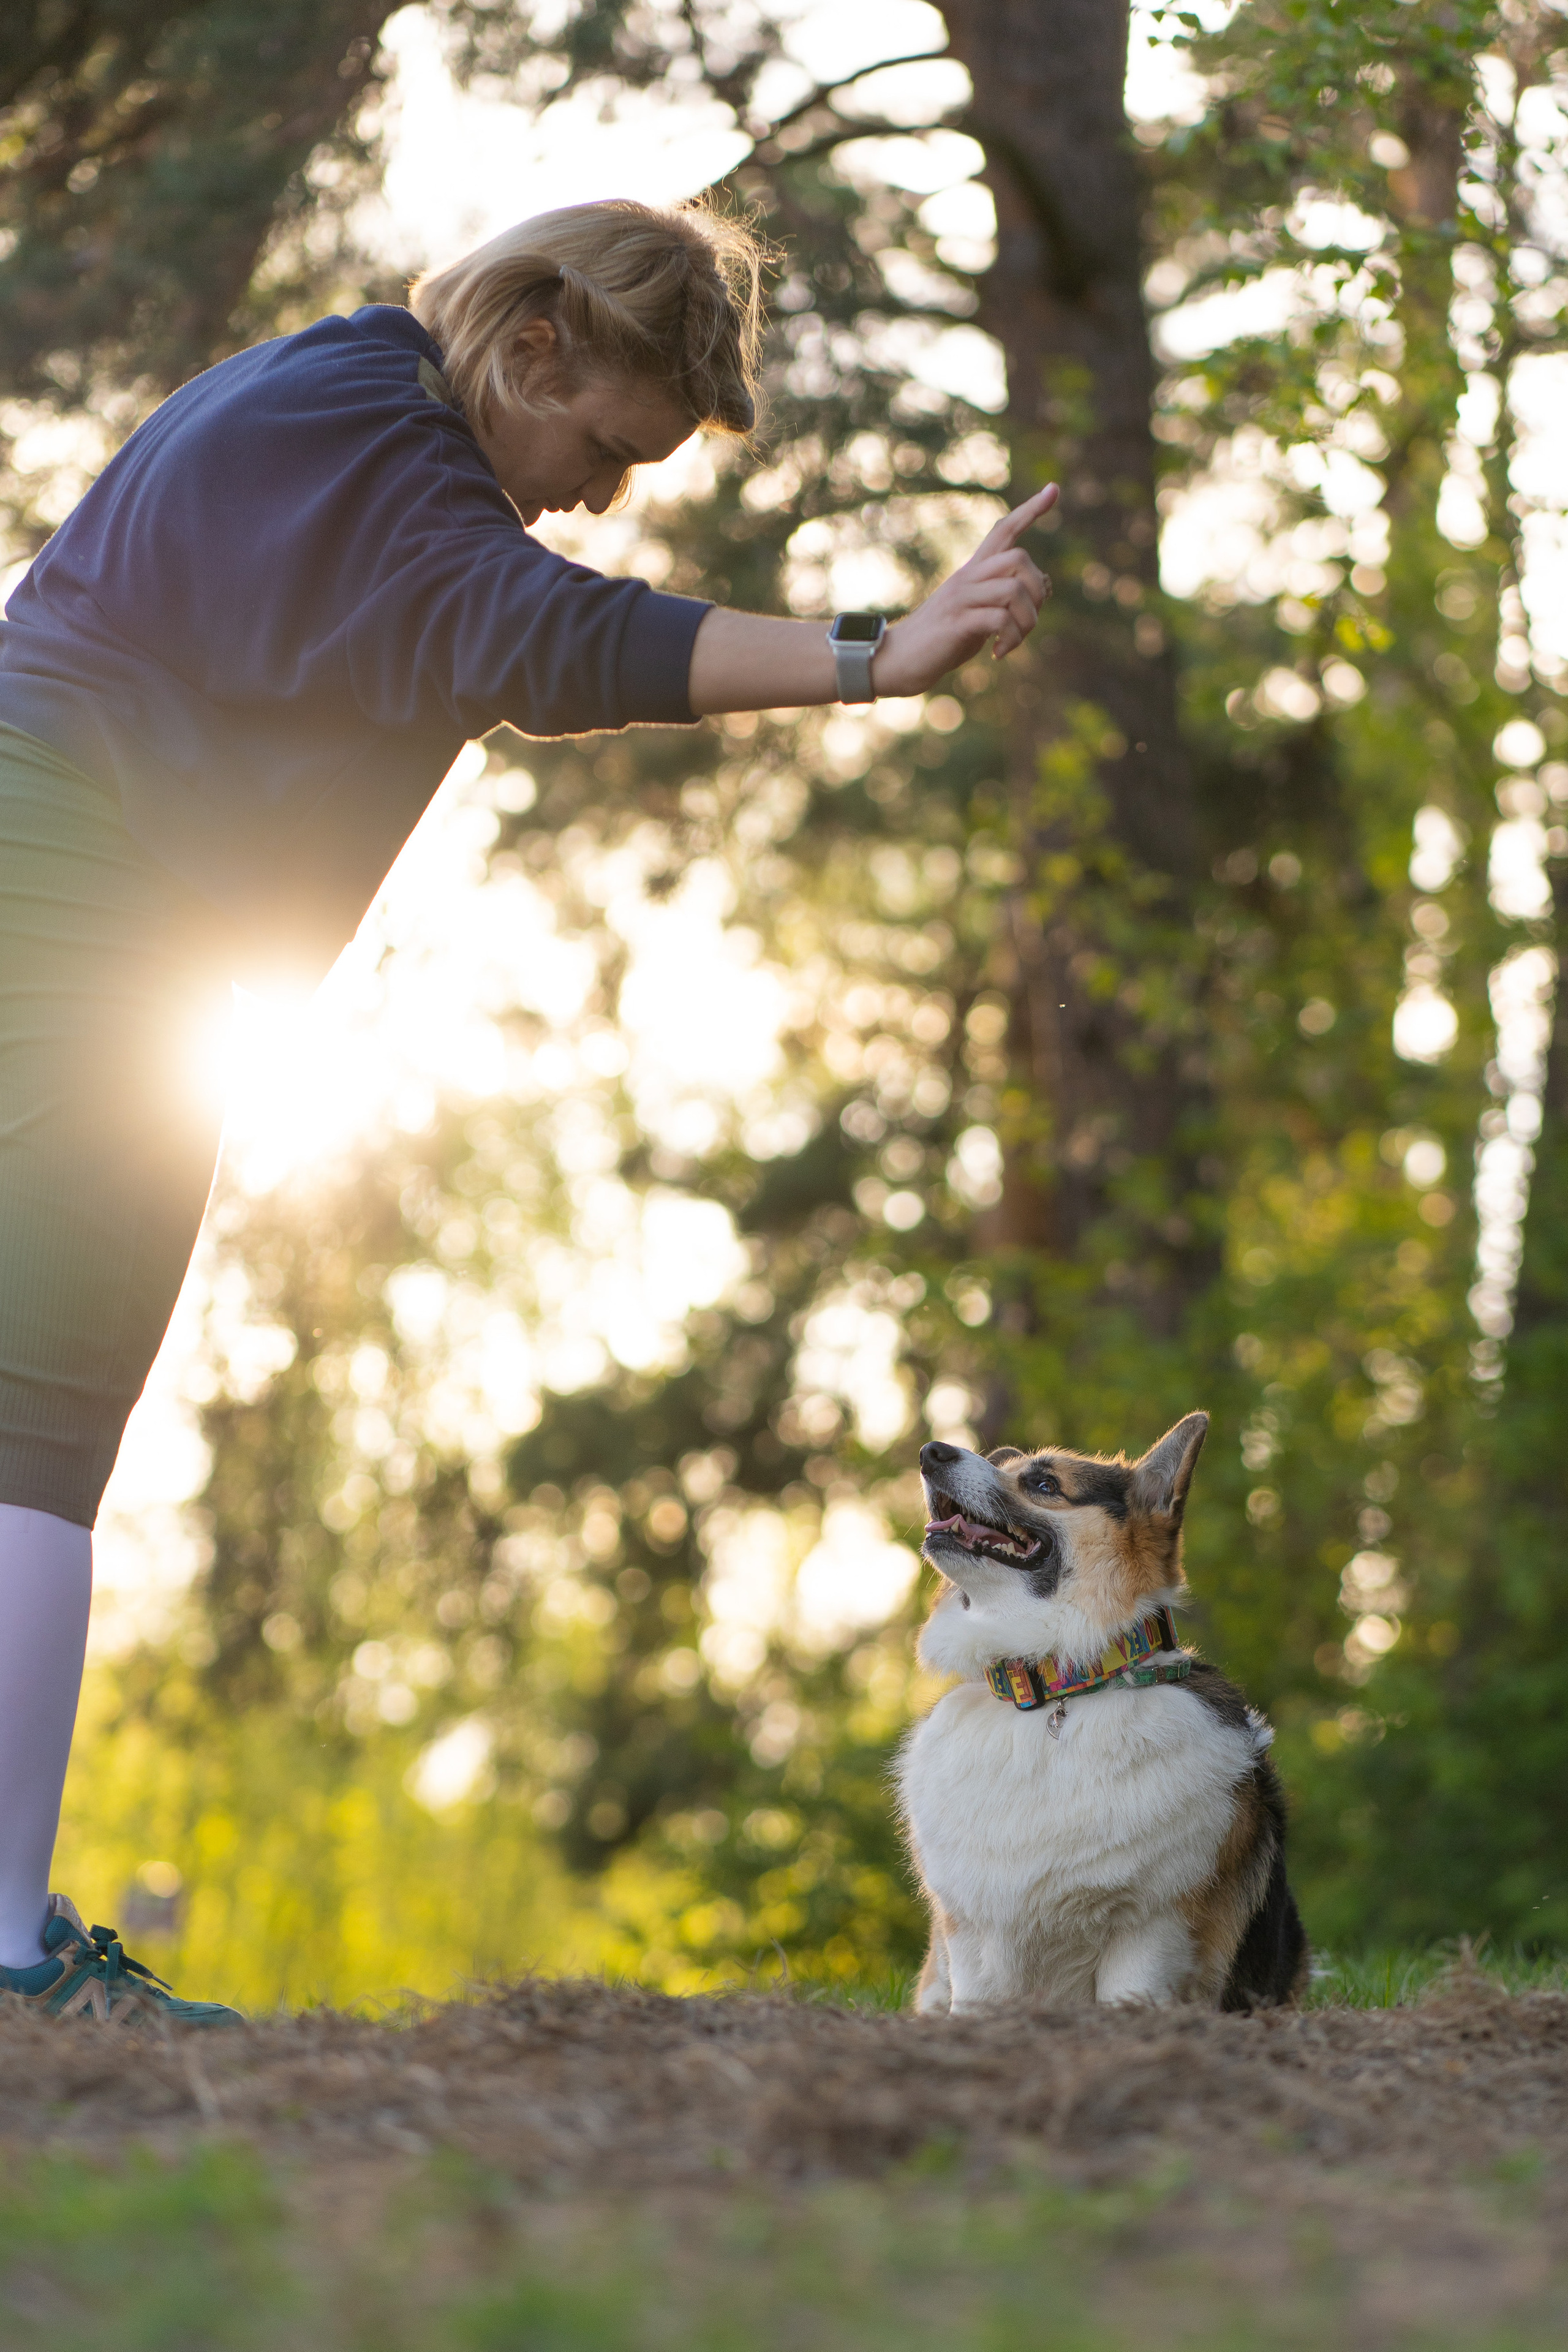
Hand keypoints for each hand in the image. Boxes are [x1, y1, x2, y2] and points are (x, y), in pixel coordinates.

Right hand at [873, 483, 1057, 695]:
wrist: (897, 659)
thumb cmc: (941, 640)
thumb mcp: (975, 613)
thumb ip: (1002, 598)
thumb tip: (1043, 588)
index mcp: (972, 572)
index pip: (1003, 530)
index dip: (1030, 510)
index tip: (1053, 489)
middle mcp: (967, 577)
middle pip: (1018, 557)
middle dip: (1038, 590)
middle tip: (1028, 620)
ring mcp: (960, 598)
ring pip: (1013, 589)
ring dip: (1027, 621)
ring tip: (1013, 641)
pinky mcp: (957, 622)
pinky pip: (1000, 619)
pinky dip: (1010, 639)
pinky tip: (999, 653)